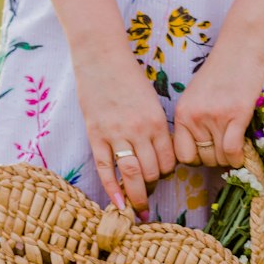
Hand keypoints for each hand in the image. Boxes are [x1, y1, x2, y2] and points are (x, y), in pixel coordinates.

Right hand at [74, 46, 175, 217]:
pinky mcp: (96, 134)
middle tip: (148, 194)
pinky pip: (105, 168)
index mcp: (156, 122)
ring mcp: (115, 133)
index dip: (167, 173)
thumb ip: (154, 127)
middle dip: (152, 186)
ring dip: (136, 195)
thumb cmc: (128, 76)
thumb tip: (156, 153)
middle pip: (151, 170)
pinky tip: (117, 204)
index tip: (161, 176)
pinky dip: (112, 188)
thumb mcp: (150, 101)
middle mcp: (139, 130)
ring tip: (137, 207)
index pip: (168, 160)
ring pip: (131, 173)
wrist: (101, 56)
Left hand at [173, 34, 263, 170]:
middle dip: (215, 159)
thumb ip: (194, 121)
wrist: (242, 46)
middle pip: (202, 159)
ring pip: (219, 158)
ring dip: (229, 159)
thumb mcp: (197, 97)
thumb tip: (200, 151)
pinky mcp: (237, 114)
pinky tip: (243, 153)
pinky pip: (233, 151)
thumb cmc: (222, 72)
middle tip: (225, 148)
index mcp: (182, 112)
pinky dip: (239, 158)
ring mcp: (215, 116)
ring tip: (236, 145)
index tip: (207, 153)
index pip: (181, 155)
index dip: (196, 159)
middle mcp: (195, 116)